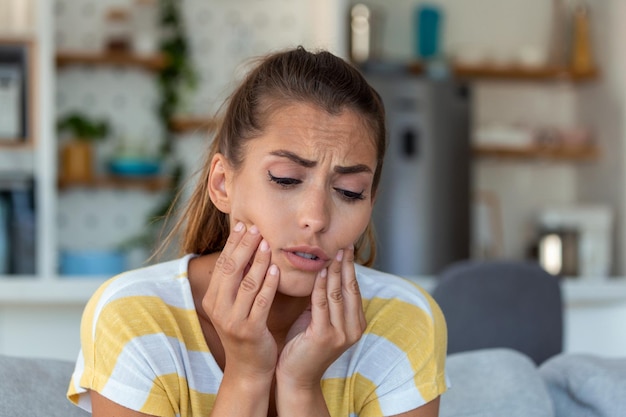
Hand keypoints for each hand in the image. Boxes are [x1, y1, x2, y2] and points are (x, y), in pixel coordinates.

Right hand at [201, 222, 279, 381]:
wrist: (248, 368)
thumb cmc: (245, 331)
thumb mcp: (234, 306)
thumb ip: (236, 282)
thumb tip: (244, 249)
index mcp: (213, 299)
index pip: (223, 264)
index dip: (233, 243)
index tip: (244, 225)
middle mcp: (219, 308)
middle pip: (231, 270)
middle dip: (244, 247)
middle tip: (256, 228)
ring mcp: (233, 320)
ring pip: (246, 284)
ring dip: (258, 261)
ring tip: (267, 243)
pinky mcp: (250, 330)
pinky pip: (261, 302)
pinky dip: (268, 284)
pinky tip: (276, 270)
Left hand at [276, 245, 366, 387]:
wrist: (296, 377)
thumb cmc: (304, 345)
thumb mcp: (319, 318)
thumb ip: (325, 300)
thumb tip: (322, 270)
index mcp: (356, 323)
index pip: (354, 288)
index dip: (351, 267)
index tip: (346, 247)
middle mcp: (353, 328)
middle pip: (349, 288)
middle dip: (346, 264)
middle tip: (343, 242)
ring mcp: (341, 333)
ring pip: (337, 293)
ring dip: (334, 270)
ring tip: (332, 251)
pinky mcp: (324, 336)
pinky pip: (322, 304)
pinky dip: (321, 286)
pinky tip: (320, 271)